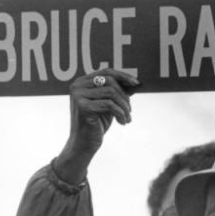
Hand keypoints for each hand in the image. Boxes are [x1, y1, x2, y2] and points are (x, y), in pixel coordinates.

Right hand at [55, 69, 139, 183]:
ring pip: (111, 93)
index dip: (123, 76)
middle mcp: (77, 86)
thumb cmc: (97, 123)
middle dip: (124, 95)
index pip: (106, 71)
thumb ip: (118, 92)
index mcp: (82, 82)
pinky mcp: (83, 107)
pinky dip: (120, 113)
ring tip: (127, 117)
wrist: (84, 144)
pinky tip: (122, 122)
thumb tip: (135, 82)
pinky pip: (109, 105)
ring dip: (124, 106)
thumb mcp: (109, 104)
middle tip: (130, 110)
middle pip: (110, 81)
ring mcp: (78, 96)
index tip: (137, 83)